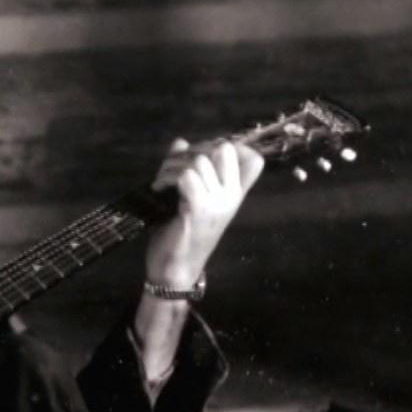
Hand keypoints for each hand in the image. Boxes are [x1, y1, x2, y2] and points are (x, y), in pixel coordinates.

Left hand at [144, 138, 265, 288]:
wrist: (175, 269)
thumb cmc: (181, 235)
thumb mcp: (189, 198)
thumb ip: (186, 169)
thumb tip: (180, 142)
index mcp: (234, 194)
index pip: (253, 159)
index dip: (228, 147)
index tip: (200, 155)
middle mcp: (231, 196)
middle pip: (224, 149)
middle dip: (194, 151)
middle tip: (174, 167)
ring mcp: (218, 203)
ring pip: (199, 161)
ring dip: (173, 166)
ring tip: (161, 181)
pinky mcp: (198, 209)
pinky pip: (186, 176)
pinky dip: (167, 177)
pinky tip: (158, 189)